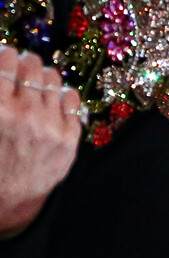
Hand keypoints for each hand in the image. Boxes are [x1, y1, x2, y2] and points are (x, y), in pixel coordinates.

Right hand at [0, 46, 83, 236]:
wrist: (5, 201)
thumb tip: (3, 66)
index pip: (6, 60)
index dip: (5, 55)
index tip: (5, 57)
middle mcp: (25, 112)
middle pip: (32, 65)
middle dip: (24, 63)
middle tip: (20, 68)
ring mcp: (51, 124)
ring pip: (53, 78)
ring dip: (43, 76)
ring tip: (35, 83)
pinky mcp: (70, 136)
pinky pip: (72, 98)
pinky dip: (61, 94)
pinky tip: (51, 100)